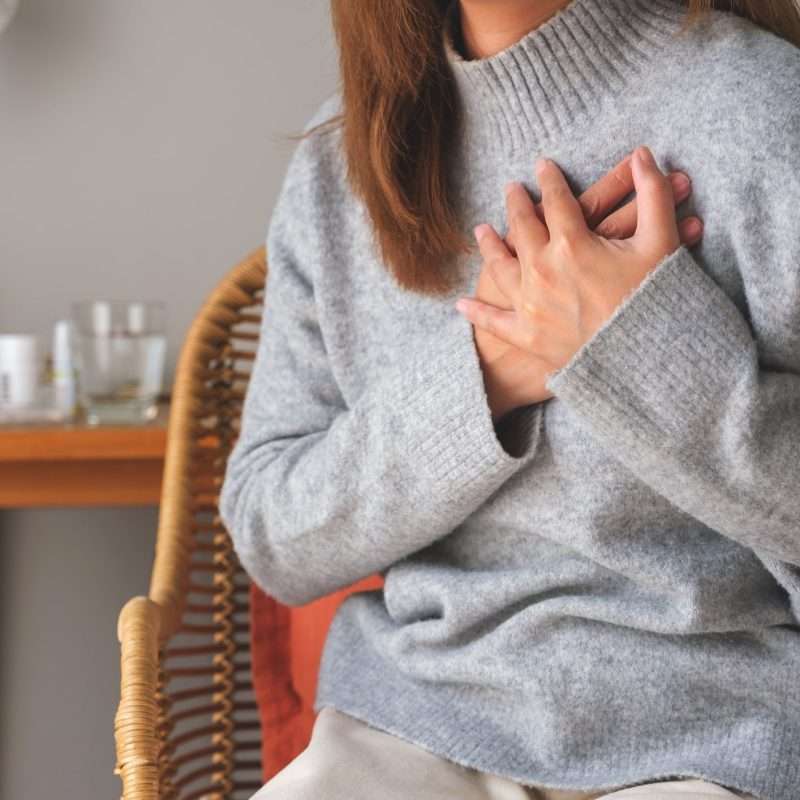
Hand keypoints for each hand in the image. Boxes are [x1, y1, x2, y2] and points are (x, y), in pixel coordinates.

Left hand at [458, 145, 695, 413]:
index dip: (549, 180)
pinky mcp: (527, 335)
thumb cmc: (655, 301)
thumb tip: (643, 154)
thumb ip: (652, 194)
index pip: (555, 200)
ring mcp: (530, 303)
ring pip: (500, 266)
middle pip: (522, 227)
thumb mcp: (661, 243)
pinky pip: (494, 321)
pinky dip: (477, 311)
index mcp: (571, 243)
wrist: (644, 360)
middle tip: (510, 189)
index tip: (542, 167)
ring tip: (482, 231)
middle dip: (516, 204)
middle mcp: (542, 269)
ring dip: (489, 245)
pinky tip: (462, 304)